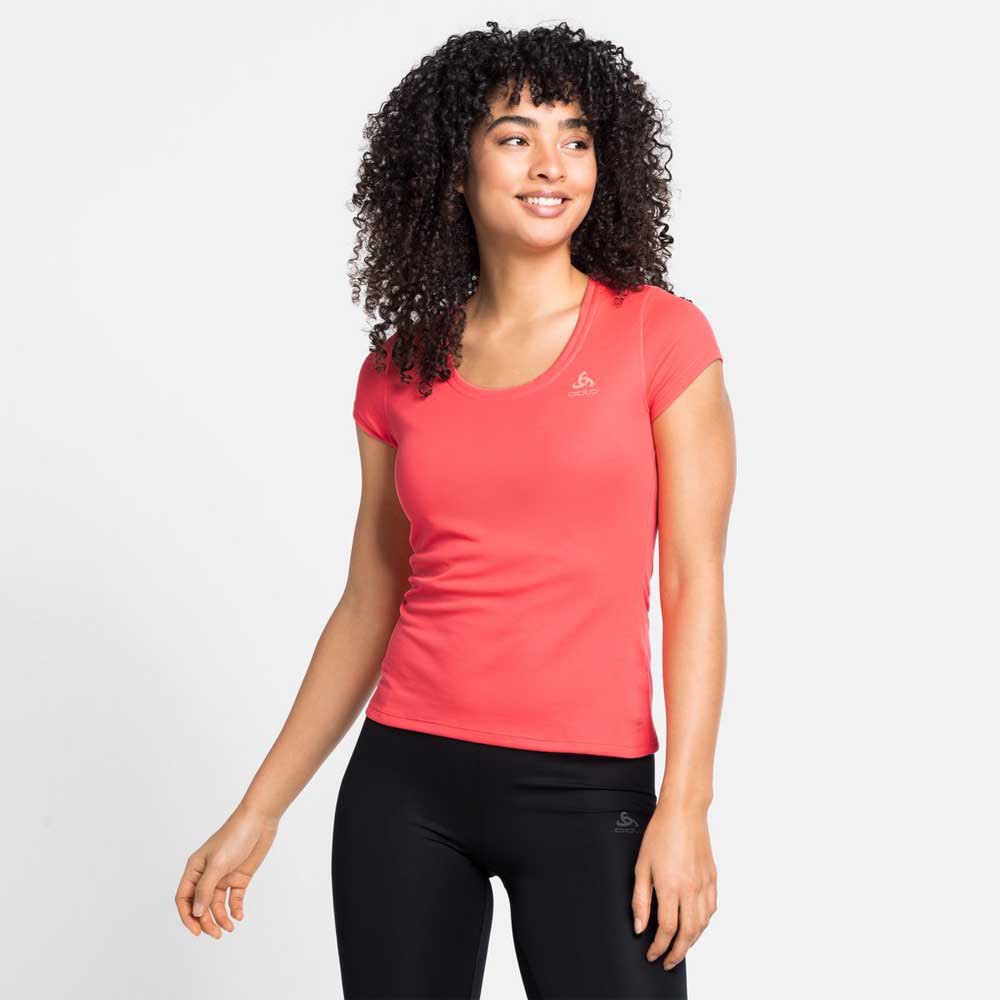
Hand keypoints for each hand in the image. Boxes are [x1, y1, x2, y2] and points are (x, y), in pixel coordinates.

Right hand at [175, 802, 279, 938]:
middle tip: (217, 935)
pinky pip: (234, 898)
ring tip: (230, 928)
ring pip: (217, 904)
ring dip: (221, 918)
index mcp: (195, 869)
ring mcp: (224, 876)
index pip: (184, 898)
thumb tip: (196, 913)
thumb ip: (205, 889)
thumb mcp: (218, 864)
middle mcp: (207, 874)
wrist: (260, 820)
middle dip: (206, 922)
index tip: (196, 931)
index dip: (187, 917)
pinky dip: (235, 909)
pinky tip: (239, 916)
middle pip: (200, 905)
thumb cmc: (235, 836)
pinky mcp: (239, 877)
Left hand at [631, 803, 716, 969]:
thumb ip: (640, 899)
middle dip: (677, 953)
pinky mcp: (713, 879)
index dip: (658, 947)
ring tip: (679, 948)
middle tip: (667, 962)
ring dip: (691, 942)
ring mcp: (705, 885)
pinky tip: (695, 926)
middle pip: (687, 934)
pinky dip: (703, 924)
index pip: (667, 930)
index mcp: (671, 887)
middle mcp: (691, 890)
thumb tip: (640, 927)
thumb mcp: (641, 866)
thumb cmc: (660, 835)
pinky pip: (711, 910)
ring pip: (702, 925)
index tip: (651, 954)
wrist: (684, 813)